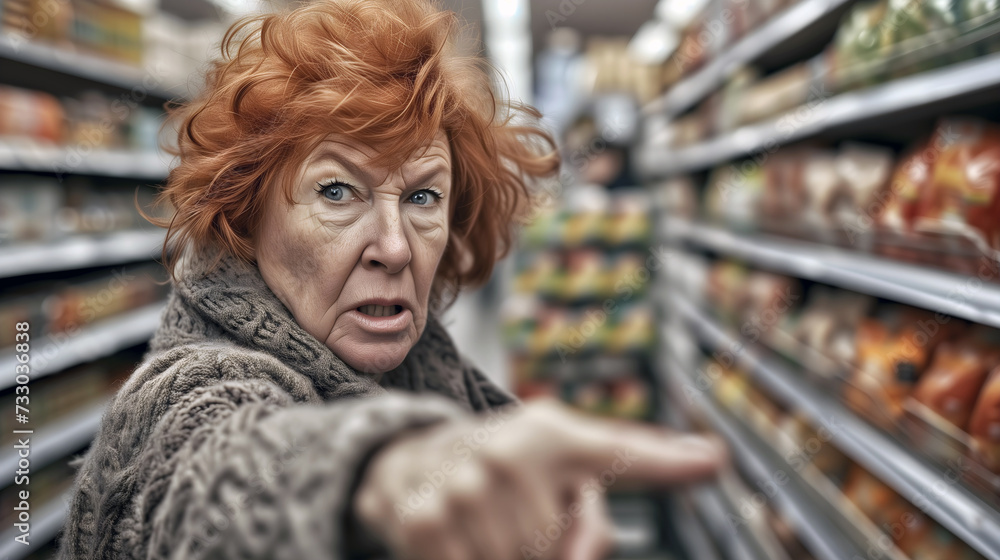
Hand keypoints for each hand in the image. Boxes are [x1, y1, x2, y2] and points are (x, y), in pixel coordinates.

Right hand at [353, 398, 724, 559]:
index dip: (668, 461)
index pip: (617, 452)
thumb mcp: (555, 456)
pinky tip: (464, 540)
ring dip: (513, 559)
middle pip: (565, 548)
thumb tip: (653, 499)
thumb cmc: (502, 462)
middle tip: (519, 514)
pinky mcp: (425, 526)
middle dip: (551, 546)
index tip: (712, 459)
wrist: (406, 457)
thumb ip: (604, 490)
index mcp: (549, 433)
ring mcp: (463, 491)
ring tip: (490, 525)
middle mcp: (507, 454)